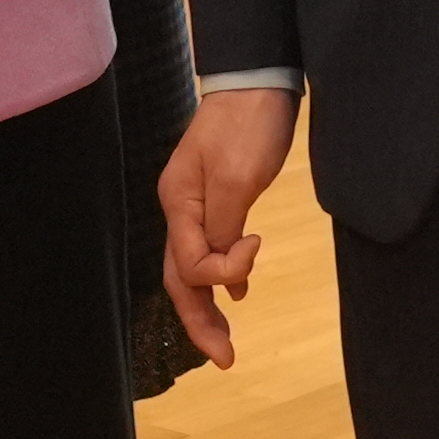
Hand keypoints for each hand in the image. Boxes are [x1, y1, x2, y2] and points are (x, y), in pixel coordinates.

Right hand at [158, 89, 299, 369]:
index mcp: (179, 203)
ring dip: (207, 304)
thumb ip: (223, 227)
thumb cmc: (249, 123)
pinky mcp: (216, 196)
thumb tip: (222, 272)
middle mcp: (180, 208)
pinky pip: (209, 247)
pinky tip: (236, 292)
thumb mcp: (237, 177)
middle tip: (226, 360)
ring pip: (193, 266)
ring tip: (225, 342)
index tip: (256, 246)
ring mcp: (195, 202)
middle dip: (199, 321)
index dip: (223, 270)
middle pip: (181, 276)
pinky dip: (221, 274)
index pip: (190, 263)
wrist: (259, 79)